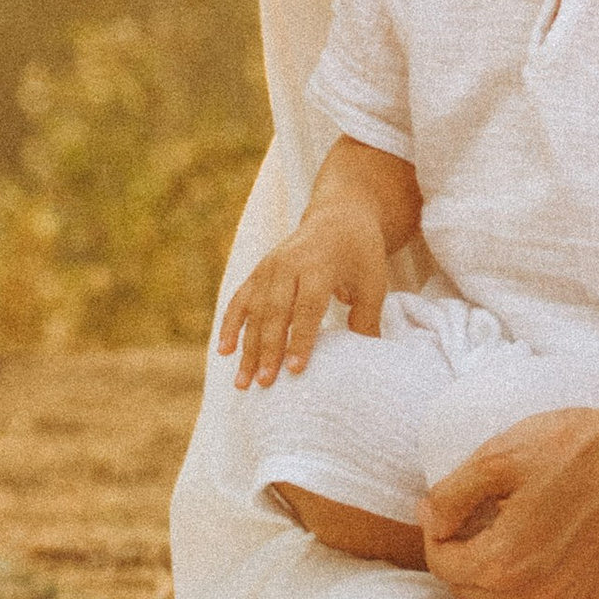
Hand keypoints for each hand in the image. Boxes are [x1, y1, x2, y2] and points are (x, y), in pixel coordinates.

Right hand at [216, 208, 386, 387]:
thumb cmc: (360, 253)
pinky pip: (240, 301)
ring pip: (254, 311)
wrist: (339, 215)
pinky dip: (231, 326)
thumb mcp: (374, 281)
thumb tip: (366, 359)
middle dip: (269, 349)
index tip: (295, 369)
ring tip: (243, 382)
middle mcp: (289, 264)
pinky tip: (224, 351)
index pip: (307, 307)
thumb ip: (367, 318)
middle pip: (275, 312)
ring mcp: (270, 267)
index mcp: (319, 265)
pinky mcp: (259, 272)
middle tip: (265, 383)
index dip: (301, 339)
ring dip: (247, 348)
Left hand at [419, 339, 598, 598]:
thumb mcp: (498, 457)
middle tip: (471, 518)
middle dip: (462, 558)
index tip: (445, 508)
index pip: (443, 567)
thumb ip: (450, 496)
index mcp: (506, 565)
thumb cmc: (578, 445)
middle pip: (473, 592)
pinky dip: (537, 583)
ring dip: (496, 576)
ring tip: (505, 531)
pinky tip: (548, 546)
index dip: (436, 534)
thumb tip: (430, 520)